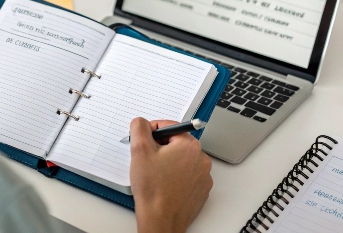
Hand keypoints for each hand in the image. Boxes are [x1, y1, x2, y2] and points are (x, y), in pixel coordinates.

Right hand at [129, 117, 212, 232]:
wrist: (160, 220)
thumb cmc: (153, 189)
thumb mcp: (139, 150)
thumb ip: (139, 128)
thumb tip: (141, 122)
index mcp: (189, 145)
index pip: (169, 126)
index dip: (152, 132)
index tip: (144, 143)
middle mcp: (201, 158)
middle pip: (176, 143)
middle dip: (160, 148)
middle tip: (148, 161)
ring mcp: (203, 175)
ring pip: (181, 159)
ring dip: (168, 162)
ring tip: (156, 175)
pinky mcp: (201, 189)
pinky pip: (188, 175)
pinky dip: (176, 176)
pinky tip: (165, 184)